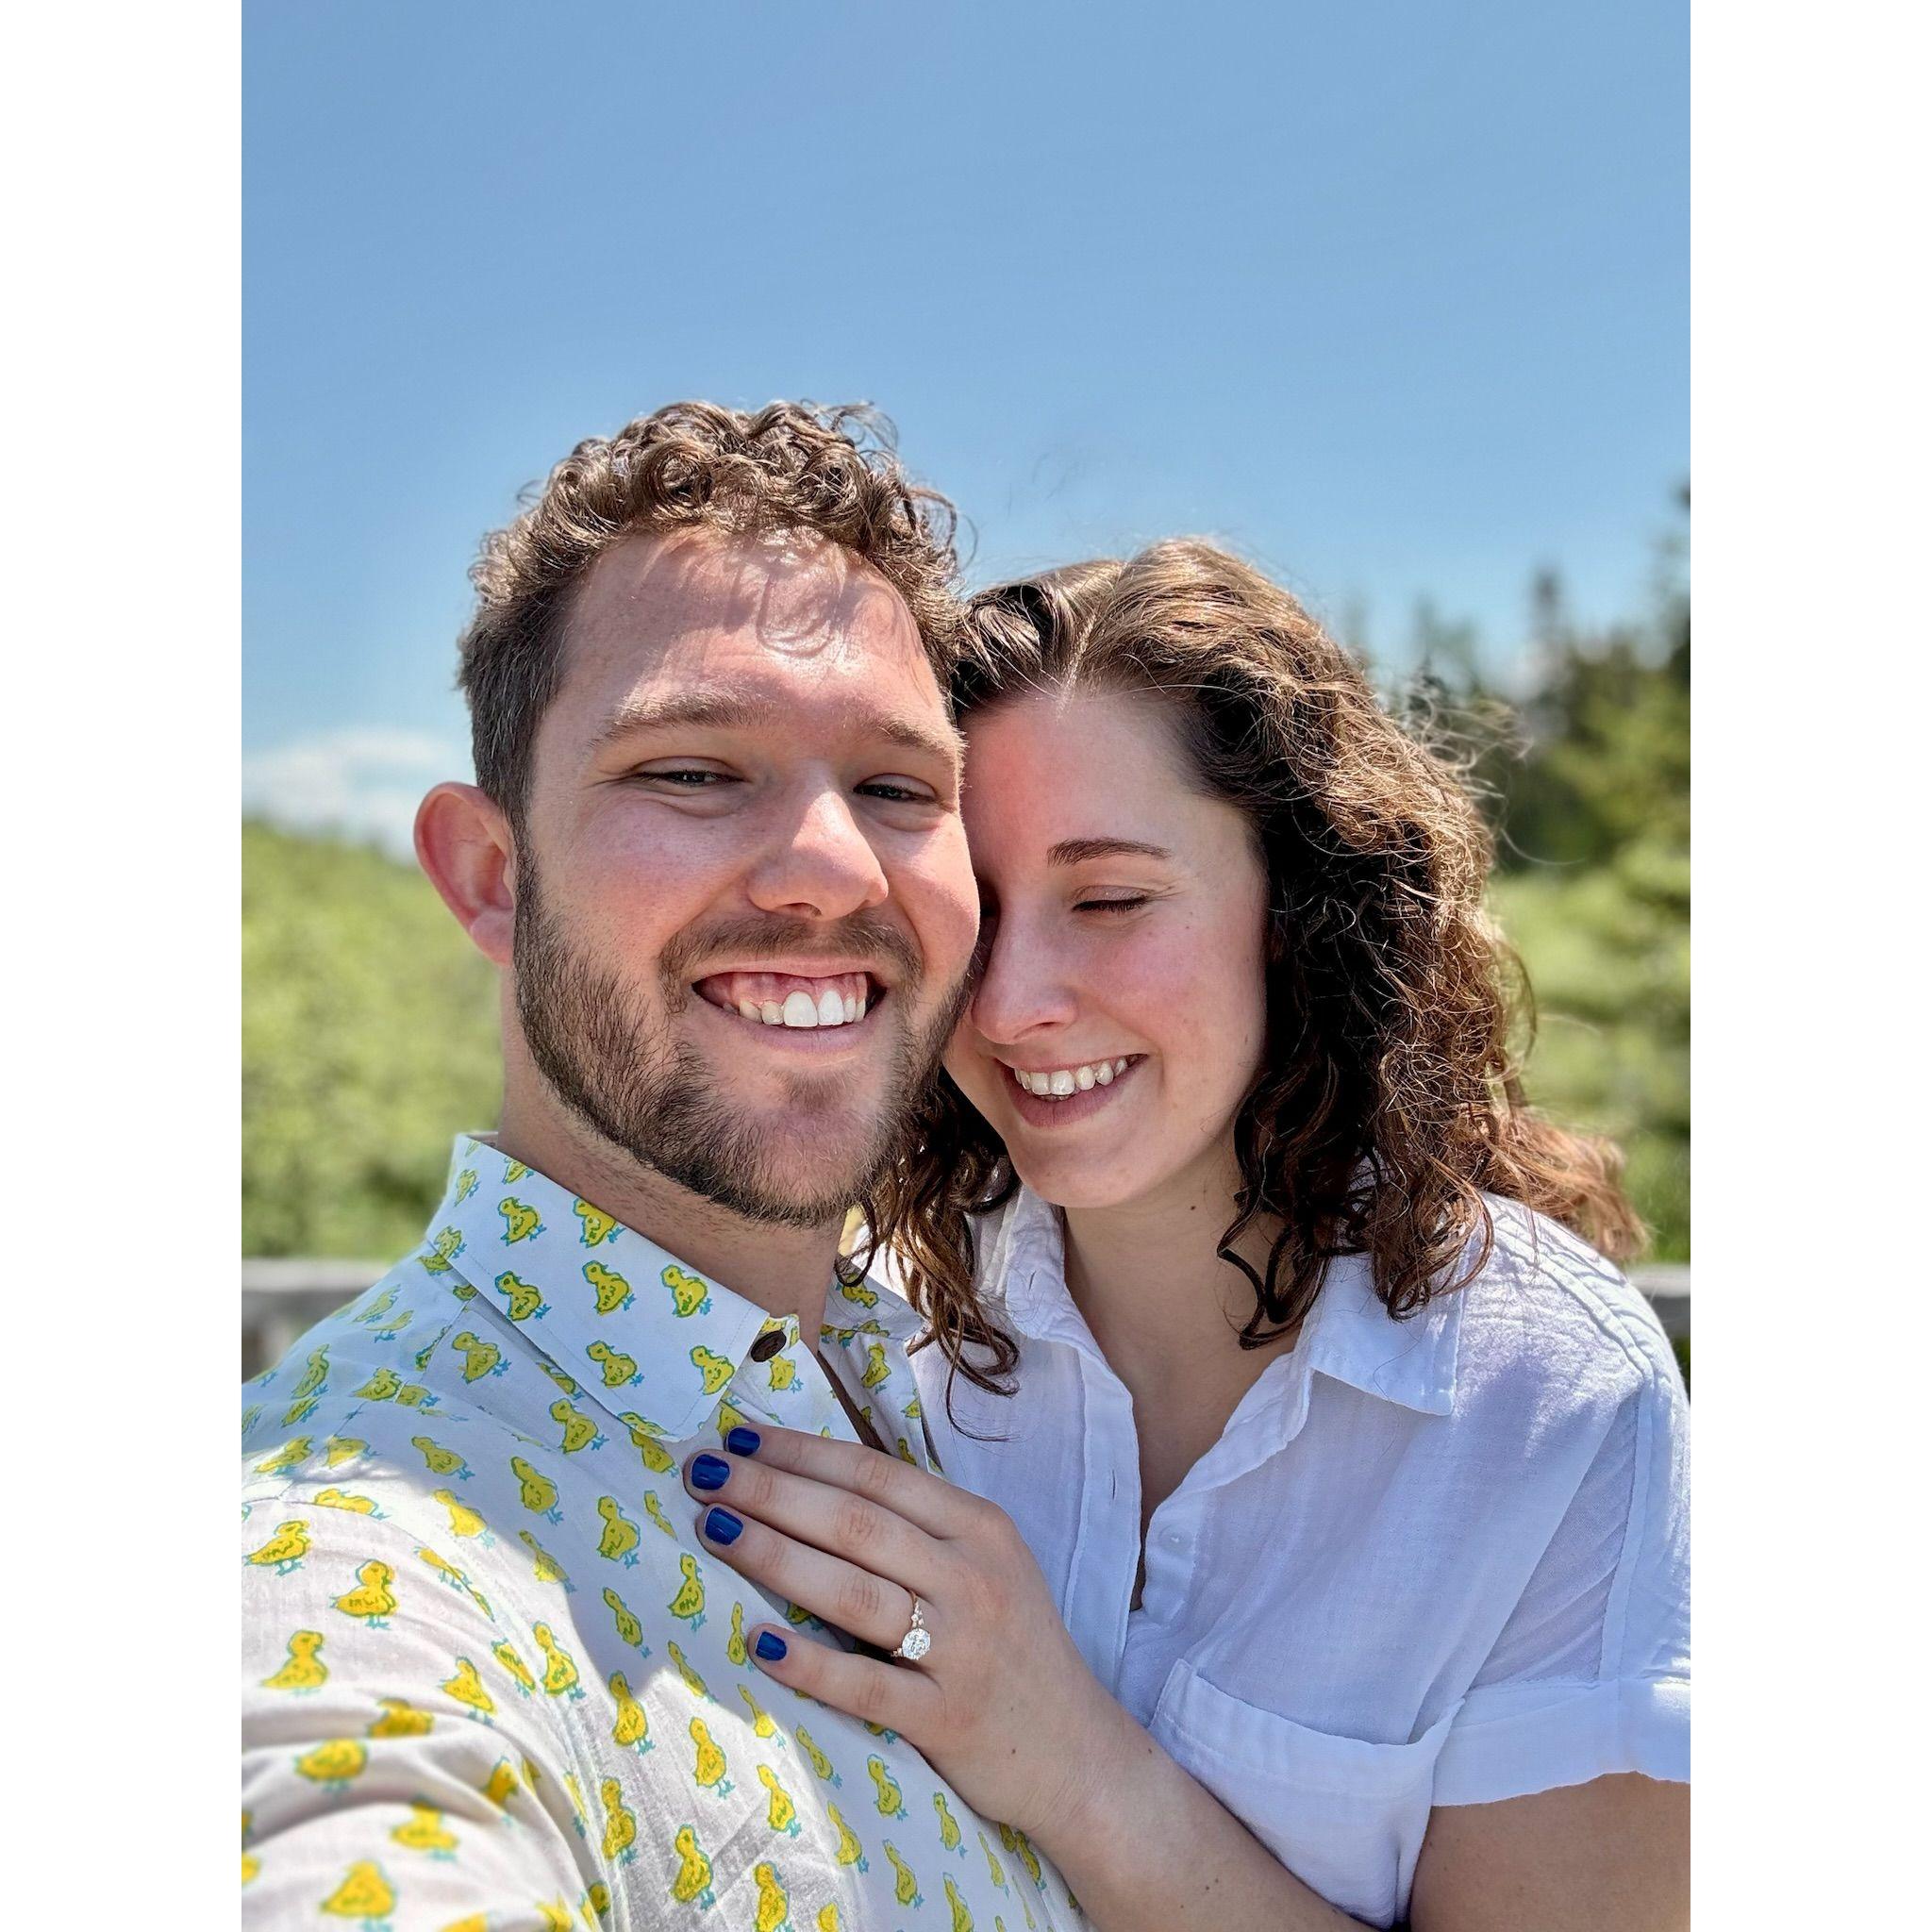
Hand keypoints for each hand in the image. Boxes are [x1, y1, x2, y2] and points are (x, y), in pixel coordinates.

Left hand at [681, 1424, 1131, 1841]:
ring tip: (713, 1529)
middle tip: (703, 1473)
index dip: (801, 1452)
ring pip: (853, 1591)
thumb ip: (918, 1530)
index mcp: (980, 1528)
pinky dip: (808, 1662)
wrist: (1079, 1757)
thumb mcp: (986, 1568)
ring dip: (774, 1555)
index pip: (876, 1474)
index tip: (738, 1436)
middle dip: (770, 1491)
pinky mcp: (946, 1718)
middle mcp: (973, 1578)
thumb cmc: (1014, 1650)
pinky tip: (756, 1641)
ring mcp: (962, 1649)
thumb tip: (813, 1484)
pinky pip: (865, 1685)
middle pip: (854, 1523)